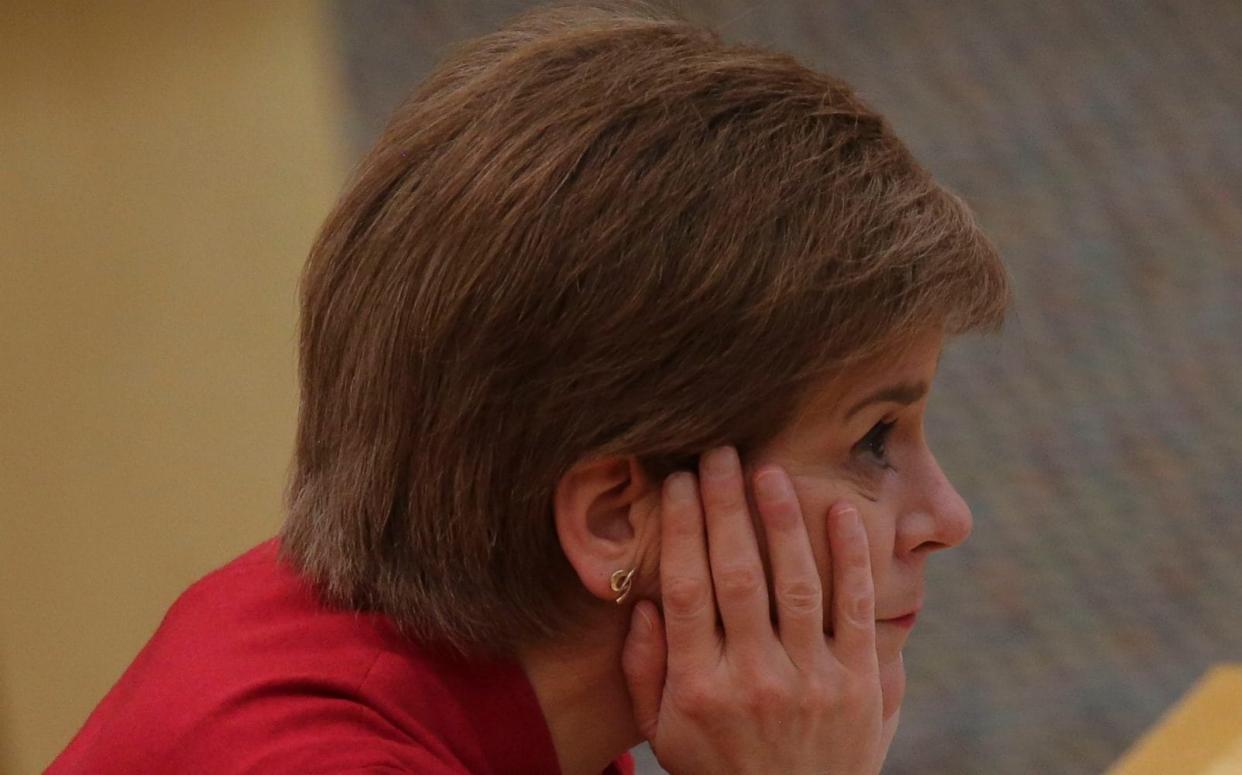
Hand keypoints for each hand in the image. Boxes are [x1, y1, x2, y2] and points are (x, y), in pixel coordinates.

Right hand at [621, 446, 887, 774]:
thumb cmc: (719, 770)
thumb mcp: (663, 733)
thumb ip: (644, 669)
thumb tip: (642, 600)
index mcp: (698, 686)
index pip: (686, 588)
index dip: (681, 528)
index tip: (676, 481)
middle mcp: (753, 679)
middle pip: (736, 574)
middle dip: (725, 506)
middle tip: (718, 453)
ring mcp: (811, 681)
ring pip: (795, 584)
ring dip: (781, 521)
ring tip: (768, 472)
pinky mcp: (860, 684)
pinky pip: (857, 610)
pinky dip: (852, 559)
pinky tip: (841, 514)